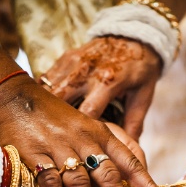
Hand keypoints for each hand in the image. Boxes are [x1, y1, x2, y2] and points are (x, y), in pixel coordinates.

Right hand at [0, 43, 168, 186]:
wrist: (17, 99)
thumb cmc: (57, 117)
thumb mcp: (89, 125)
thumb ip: (109, 147)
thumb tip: (131, 173)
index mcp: (102, 134)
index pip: (130, 161)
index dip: (146, 184)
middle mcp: (85, 140)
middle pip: (108, 176)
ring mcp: (60, 147)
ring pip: (80, 183)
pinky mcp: (36, 154)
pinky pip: (50, 183)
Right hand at [40, 36, 161, 140]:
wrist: (134, 36)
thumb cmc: (140, 69)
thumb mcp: (143, 96)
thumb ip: (134, 123)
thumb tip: (131, 151)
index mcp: (108, 82)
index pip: (88, 111)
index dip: (80, 132)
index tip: (77, 146)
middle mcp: (87, 72)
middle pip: (61, 100)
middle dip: (56, 121)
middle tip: (53, 139)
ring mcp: (74, 63)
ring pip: (49, 89)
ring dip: (46, 108)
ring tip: (43, 126)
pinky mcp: (66, 57)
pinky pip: (47, 78)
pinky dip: (44, 94)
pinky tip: (42, 109)